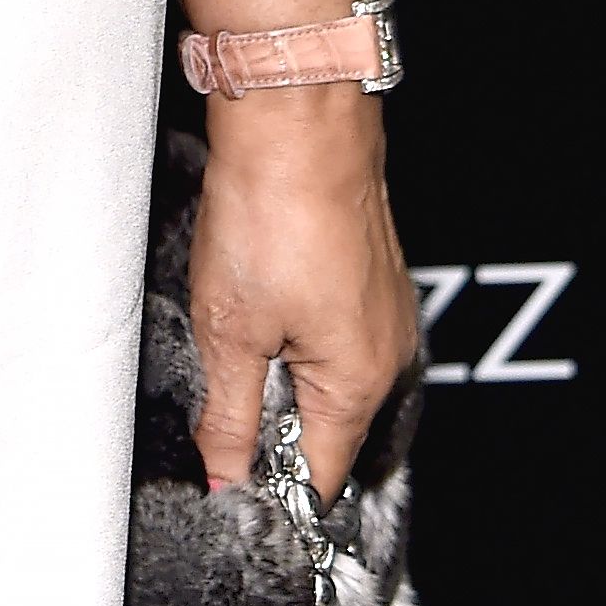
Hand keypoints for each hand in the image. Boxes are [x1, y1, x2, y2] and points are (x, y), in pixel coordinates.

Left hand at [188, 94, 416, 506]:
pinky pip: (332, 331)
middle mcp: (387, 353)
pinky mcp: (369, 276)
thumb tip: (225, 478)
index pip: (319, 473)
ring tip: (236, 328)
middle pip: (324, 426)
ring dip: (278, 370)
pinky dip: (293, 330)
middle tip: (218, 388)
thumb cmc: (271, 213)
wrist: (297, 120)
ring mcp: (384, 311)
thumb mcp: (230, 332)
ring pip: (325, 375)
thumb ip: (229, 416)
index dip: (269, 485)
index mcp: (359, 382)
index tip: (224, 480)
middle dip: (269, 423)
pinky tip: (258, 297)